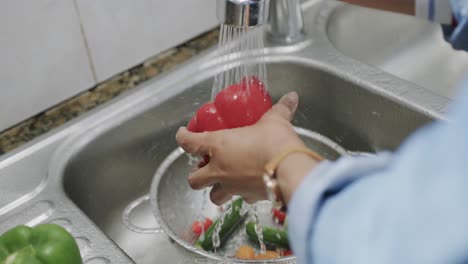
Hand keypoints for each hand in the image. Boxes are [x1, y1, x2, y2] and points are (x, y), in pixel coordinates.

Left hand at [176, 92, 316, 204]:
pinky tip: (250, 186)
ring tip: (224, 181)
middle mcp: (220, 169)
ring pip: (213, 196)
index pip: (189, 143)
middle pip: (194, 179)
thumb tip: (291, 97)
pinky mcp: (248, 198)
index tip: (183, 134)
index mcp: (218, 146)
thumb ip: (280, 110)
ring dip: (215, 189)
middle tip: (206, 165)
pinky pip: (240, 199)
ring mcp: (232, 186)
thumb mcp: (276, 121)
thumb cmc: (275, 143)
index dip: (183, 137)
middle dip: (196, 173)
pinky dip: (242, 194)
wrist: (290, 172)